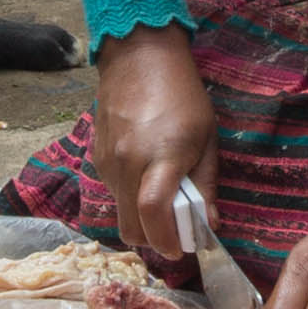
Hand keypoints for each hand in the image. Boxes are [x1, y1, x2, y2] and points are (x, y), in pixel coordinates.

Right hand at [90, 27, 218, 282]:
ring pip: (121, 212)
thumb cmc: (182, 96)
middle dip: (153, 239)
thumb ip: (206, 184)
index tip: (180, 249)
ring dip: (140, 217)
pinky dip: (129, 196)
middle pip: (131, 228)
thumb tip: (210, 224)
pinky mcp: (97, 157)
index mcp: (161, 159)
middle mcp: (128, 165)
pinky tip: (145, 174)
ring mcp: (108, 163)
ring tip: (162, 195)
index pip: (153, 215)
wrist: (138, 58)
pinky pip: (113, 192)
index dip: (166, 241)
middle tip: (174, 230)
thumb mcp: (206, 138)